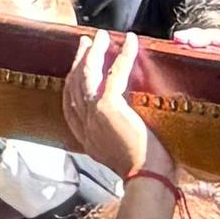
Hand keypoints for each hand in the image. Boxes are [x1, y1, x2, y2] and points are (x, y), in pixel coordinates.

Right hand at [63, 33, 176, 194]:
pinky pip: (114, 73)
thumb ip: (114, 138)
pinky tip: (129, 41)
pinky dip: (123, 55)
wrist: (149, 181)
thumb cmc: (146, 174)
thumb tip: (124, 122)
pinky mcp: (109, 107)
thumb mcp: (119, 156)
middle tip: (85, 44)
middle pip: (74, 86)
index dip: (71, 84)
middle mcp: (85, 126)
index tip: (77, 68)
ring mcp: (94, 115)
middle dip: (78, 62)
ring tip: (100, 36)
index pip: (70, 107)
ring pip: (87, 75)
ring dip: (94, 52)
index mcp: (87, 140)